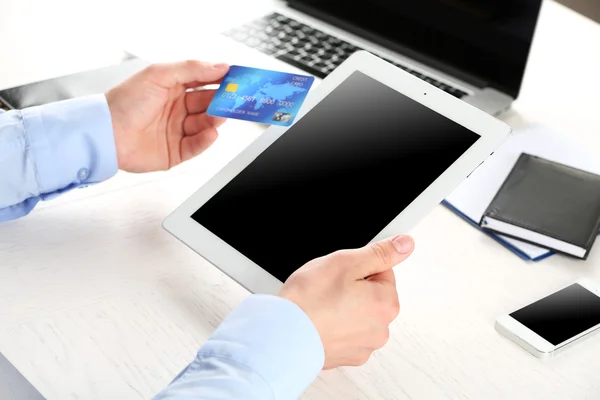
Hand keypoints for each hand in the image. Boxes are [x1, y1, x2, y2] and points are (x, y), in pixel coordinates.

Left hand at [105, 60, 228, 172]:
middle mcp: (176, 109)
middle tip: (236, 99)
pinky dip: (206, 140)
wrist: (105, 134)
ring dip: (215, 120)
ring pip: (205, 125)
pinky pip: (196, 146)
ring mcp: (176, 131)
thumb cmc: (124, 102)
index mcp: (172, 88)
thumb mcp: (159, 75)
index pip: (203, 82)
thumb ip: (191, 69)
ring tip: (220, 116)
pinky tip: (211, 133)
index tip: (237, 78)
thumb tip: (220, 66)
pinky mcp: (175, 152)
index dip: (220, 79)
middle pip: (208, 104)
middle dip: (222, 101)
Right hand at [279, 235, 413, 369]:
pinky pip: (345, 335)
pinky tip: (318, 321)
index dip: (358, 268)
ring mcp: (363, 347)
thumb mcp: (347, 262)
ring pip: (358, 316)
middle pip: (372, 296)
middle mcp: (381, 330)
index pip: (382, 272)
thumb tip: (405, 245)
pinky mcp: (345, 357)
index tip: (341, 274)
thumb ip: (380, 253)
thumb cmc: (310, 300)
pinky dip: (334, 327)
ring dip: (344, 309)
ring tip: (320, 306)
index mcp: (386, 304)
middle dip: (353, 289)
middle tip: (328, 288)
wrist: (282, 334)